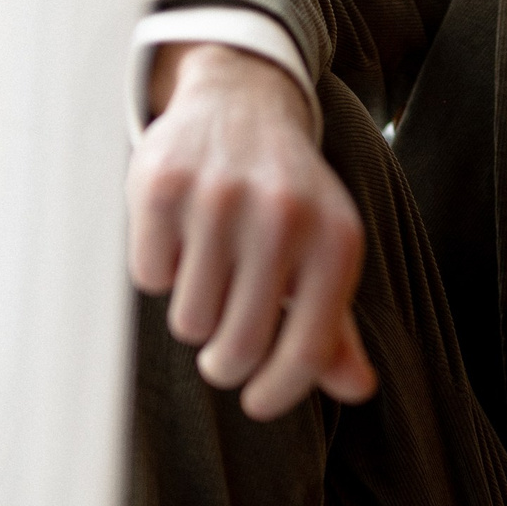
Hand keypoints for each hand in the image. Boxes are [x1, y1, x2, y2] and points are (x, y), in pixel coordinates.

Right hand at [127, 42, 376, 419]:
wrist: (242, 102)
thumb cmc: (289, 197)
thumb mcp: (325, 252)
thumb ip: (336, 325)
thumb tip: (357, 389)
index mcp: (336, 240)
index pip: (306, 351)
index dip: (277, 392)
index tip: (258, 403)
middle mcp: (283, 215)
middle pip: (237, 347)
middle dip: (225, 362)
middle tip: (223, 352)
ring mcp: (220, 197)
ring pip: (189, 321)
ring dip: (194, 313)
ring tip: (209, 275)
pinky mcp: (163, 184)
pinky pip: (150, 278)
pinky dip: (160, 270)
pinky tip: (181, 237)